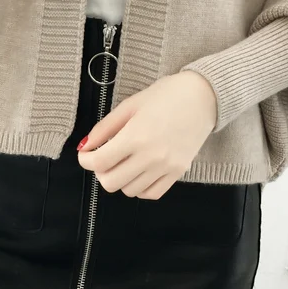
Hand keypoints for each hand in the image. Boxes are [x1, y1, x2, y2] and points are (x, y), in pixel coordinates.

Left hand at [76, 71, 217, 199]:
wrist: (202, 97)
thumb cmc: (166, 95)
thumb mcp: (130, 105)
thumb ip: (105, 128)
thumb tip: (86, 146)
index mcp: (136, 136)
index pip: (100, 162)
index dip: (85, 160)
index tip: (85, 154)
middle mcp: (151, 156)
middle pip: (111, 182)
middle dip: (100, 171)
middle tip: (103, 157)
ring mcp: (166, 167)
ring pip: (129, 190)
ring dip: (120, 178)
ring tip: (123, 161)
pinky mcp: (178, 173)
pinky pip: (151, 193)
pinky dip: (139, 187)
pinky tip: (138, 171)